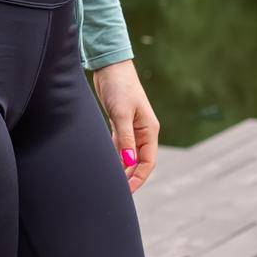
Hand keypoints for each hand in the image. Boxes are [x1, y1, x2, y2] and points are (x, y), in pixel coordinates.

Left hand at [92, 59, 158, 193]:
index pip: (148, 161)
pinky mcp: (121, 123)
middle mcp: (143, 131)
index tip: (127, 190)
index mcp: (149, 130)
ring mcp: (132, 127)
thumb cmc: (119, 86)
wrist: (110, 66)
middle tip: (116, 190)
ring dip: (122, 167)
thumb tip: (128, 163)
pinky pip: (120, 145)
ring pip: (129, 154)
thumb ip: (125, 139)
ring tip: (111, 181)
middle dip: (130, 176)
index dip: (139, 178)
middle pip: (140, 161)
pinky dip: (115, 155)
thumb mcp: (121, 114)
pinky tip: (107, 164)